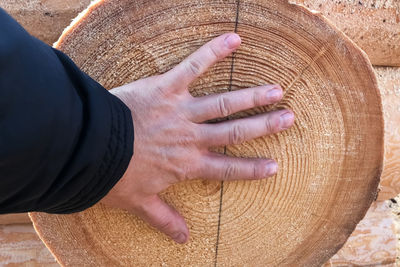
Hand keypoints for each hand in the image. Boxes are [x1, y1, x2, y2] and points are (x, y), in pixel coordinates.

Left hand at [101, 33, 293, 243]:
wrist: (90, 149)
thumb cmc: (113, 176)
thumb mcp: (140, 203)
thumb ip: (165, 219)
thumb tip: (183, 240)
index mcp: (186, 165)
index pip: (228, 169)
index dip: (252, 169)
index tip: (274, 166)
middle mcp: (191, 138)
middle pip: (235, 133)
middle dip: (264, 126)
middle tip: (288, 118)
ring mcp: (182, 112)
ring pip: (224, 104)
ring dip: (251, 97)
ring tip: (276, 90)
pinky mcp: (167, 88)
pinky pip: (193, 67)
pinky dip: (213, 53)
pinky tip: (234, 40)